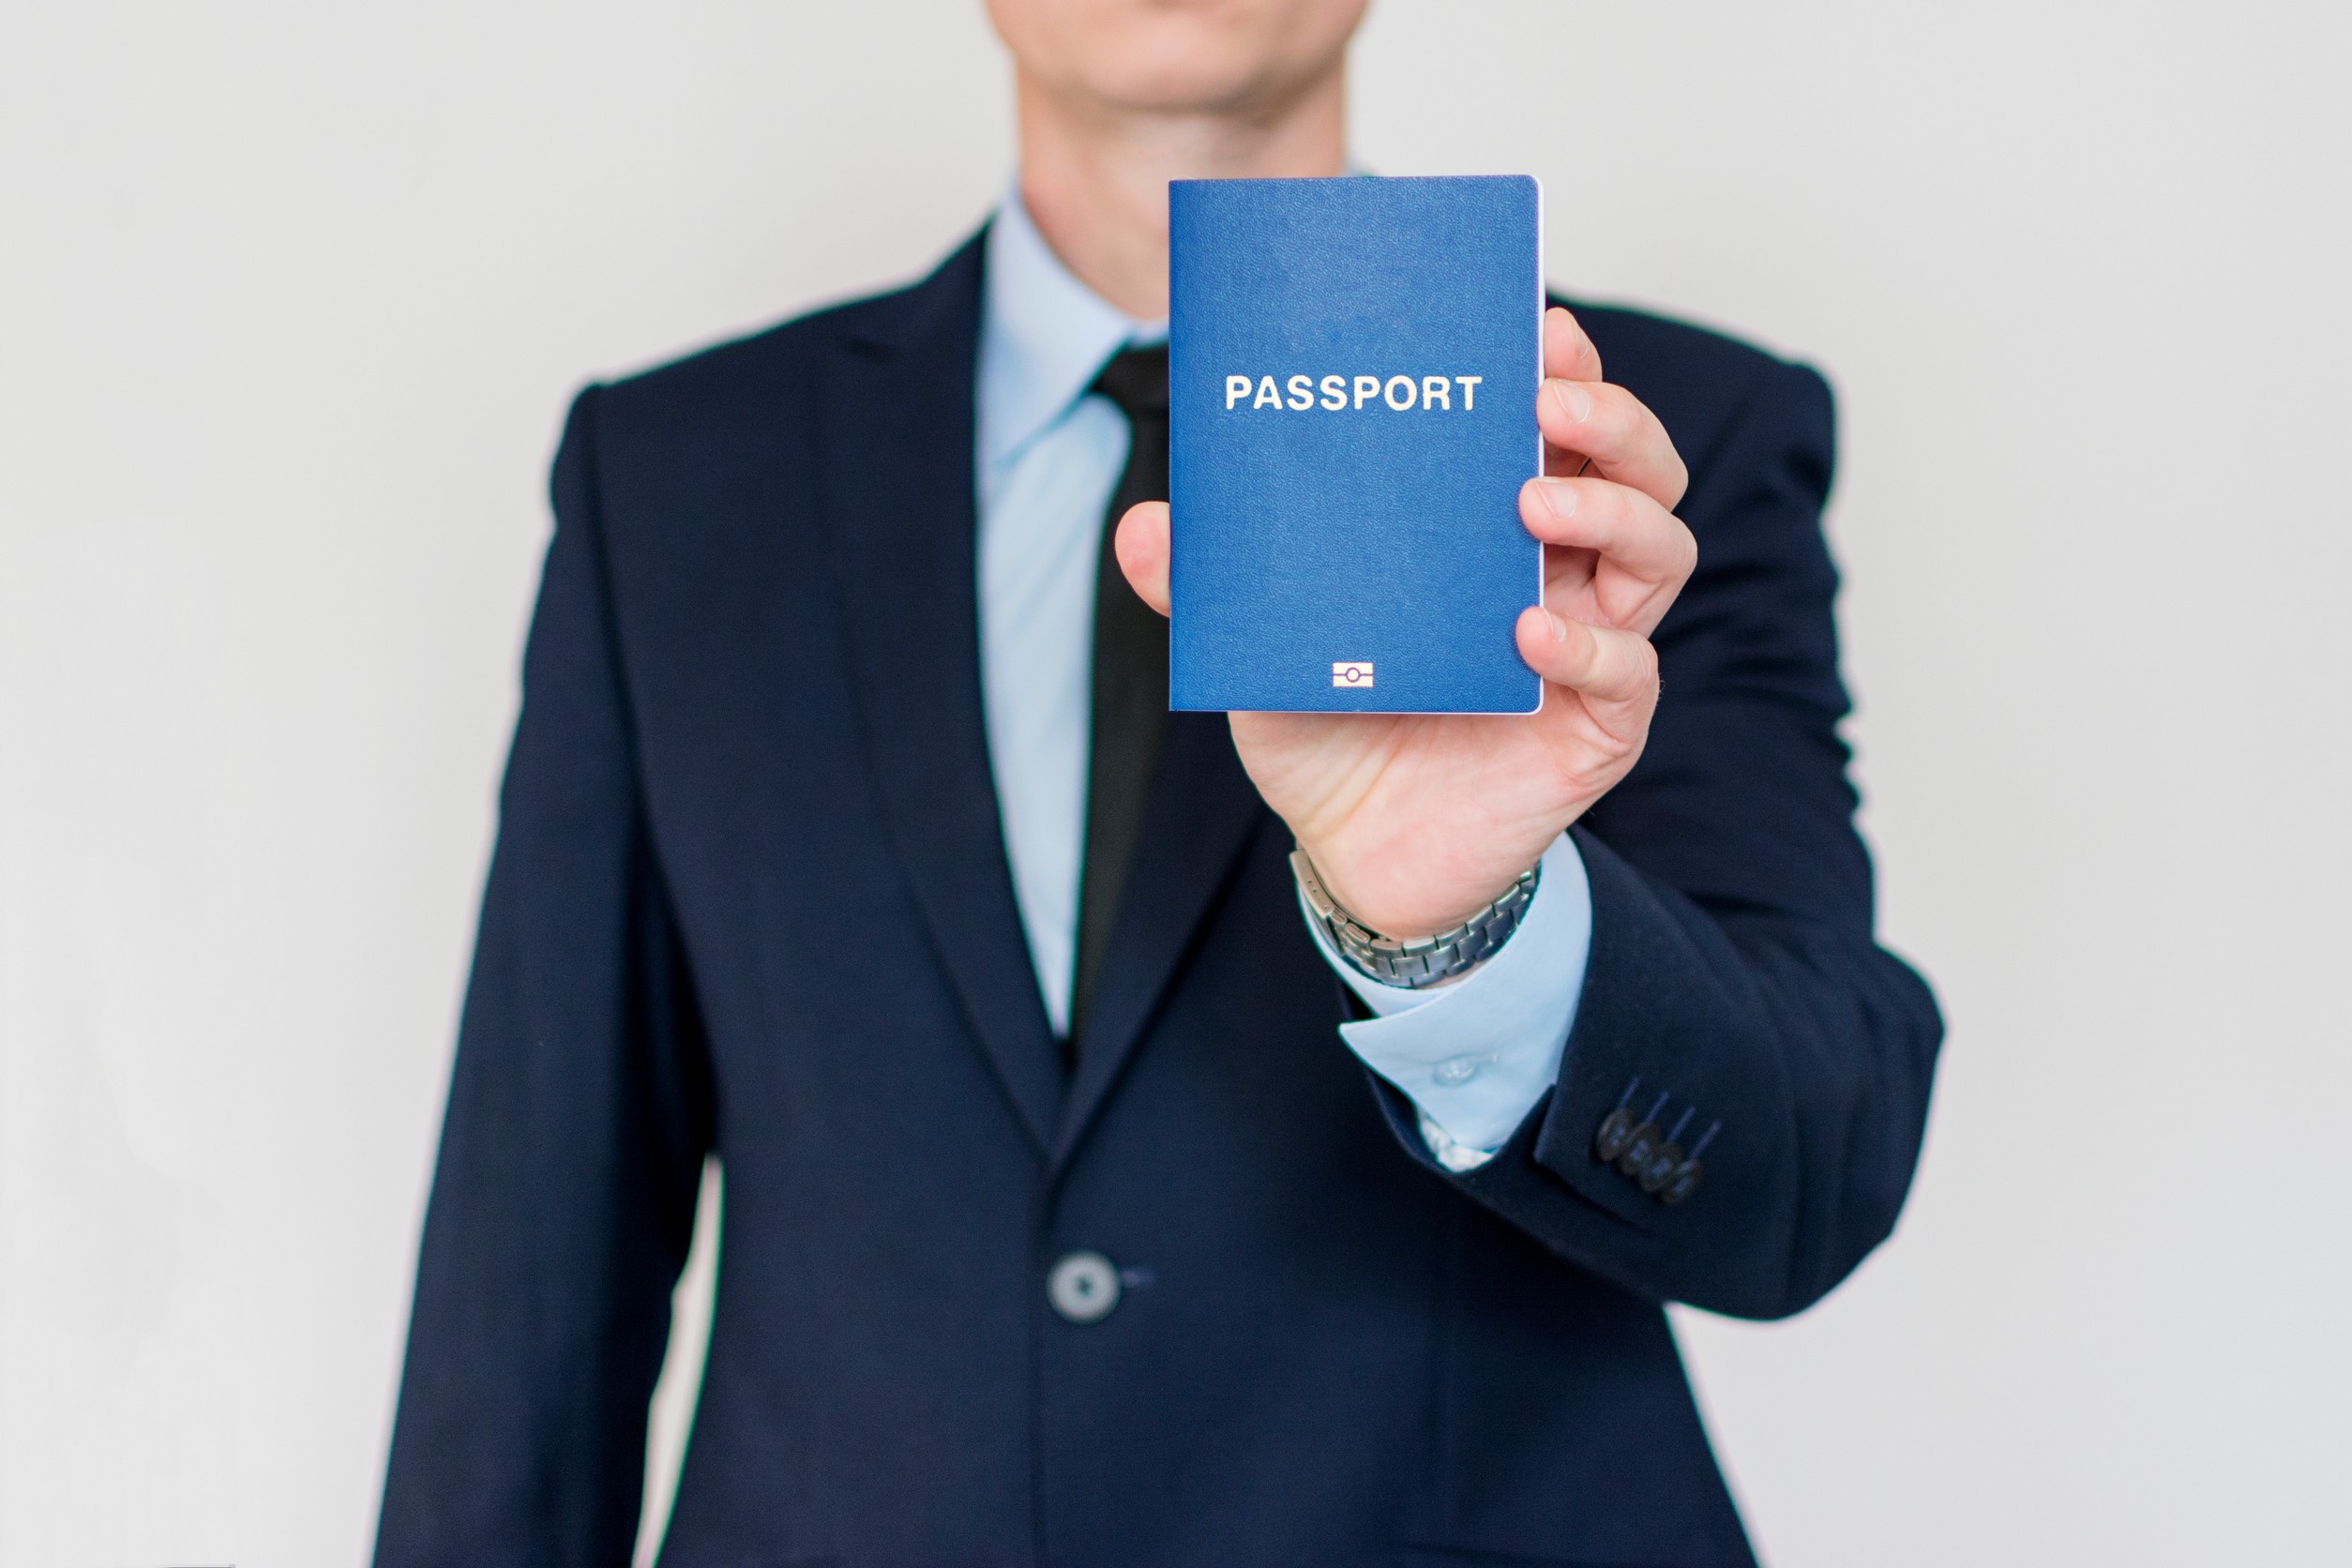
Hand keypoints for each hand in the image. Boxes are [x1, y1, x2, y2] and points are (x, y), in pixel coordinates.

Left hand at [1116, 306, 1692, 936]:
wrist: (1354, 850)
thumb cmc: (1331, 724)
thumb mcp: (1261, 642)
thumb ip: (1208, 584)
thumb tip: (1144, 525)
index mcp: (1493, 525)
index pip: (1560, 426)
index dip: (1566, 369)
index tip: (1539, 327)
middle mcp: (1559, 570)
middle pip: (1638, 467)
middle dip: (1608, 417)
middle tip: (1544, 401)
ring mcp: (1589, 645)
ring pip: (1660, 550)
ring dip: (1609, 510)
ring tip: (1531, 502)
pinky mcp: (1599, 727)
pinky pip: (1629, 671)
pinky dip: (1589, 645)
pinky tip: (1529, 633)